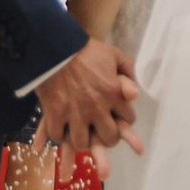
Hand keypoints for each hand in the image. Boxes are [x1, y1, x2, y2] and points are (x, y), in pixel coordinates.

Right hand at [36, 34, 140, 163]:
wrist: (55, 46)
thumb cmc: (86, 50)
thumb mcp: (113, 55)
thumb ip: (128, 71)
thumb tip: (134, 93)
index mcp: (113, 92)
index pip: (128, 119)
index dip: (125, 119)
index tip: (119, 118)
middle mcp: (97, 107)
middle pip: (109, 138)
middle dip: (107, 137)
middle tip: (102, 133)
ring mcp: (75, 112)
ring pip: (83, 142)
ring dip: (83, 140)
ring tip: (81, 134)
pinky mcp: (55, 113)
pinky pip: (58, 135)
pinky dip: (59, 135)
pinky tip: (61, 130)